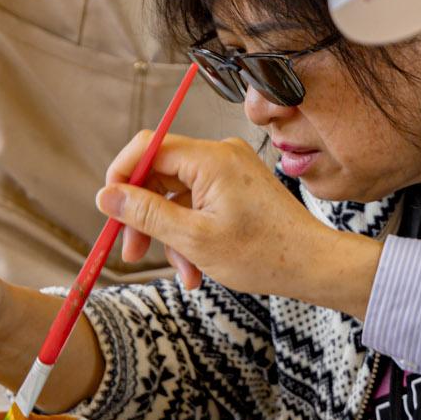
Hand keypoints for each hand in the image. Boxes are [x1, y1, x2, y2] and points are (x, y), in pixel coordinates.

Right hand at [95, 134, 381, 313]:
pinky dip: (191, 232)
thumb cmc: (263, 254)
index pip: (148, 146)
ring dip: (170, 234)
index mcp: (210, 158)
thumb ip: (145, 213)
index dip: (121, 175)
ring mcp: (230, 170)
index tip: (108, 209)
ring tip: (183, 273)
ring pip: (177, 195)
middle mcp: (219, 155)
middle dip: (144, 216)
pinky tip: (196, 267)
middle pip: (160, 173)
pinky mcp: (237, 186)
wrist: (313, 265)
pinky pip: (198, 202)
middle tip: (132, 251)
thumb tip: (107, 196)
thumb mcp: (193, 239)